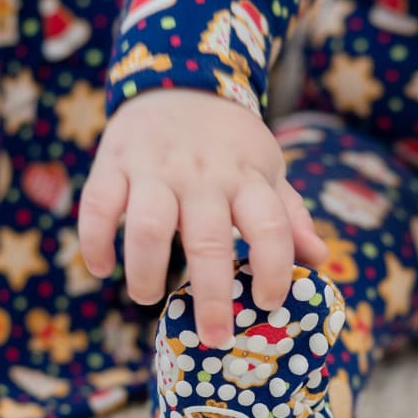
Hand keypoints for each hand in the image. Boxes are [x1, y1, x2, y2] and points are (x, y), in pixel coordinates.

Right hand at [79, 89, 327, 345]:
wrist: (180, 81)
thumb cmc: (229, 144)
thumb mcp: (266, 170)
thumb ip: (289, 216)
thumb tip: (321, 261)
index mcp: (246, 178)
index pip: (270, 226)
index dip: (274, 269)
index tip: (269, 304)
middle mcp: (203, 175)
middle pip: (208, 241)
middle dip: (212, 296)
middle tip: (213, 336)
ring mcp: (155, 168)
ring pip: (149, 227)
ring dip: (147, 271)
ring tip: (148, 298)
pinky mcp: (113, 163)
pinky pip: (98, 205)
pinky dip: (96, 240)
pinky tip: (101, 268)